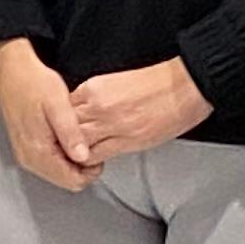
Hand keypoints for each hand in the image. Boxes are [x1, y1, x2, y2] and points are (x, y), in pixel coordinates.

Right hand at [0, 36, 99, 190]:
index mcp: (38, 150)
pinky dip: (62, 155)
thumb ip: (71, 133)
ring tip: (76, 136)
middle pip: (66, 180)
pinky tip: (65, 136)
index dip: (91, 170)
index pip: (72, 181)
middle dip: (82, 166)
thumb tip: (84, 157)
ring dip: (72, 160)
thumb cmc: (33, 83)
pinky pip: (49, 164)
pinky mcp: (25, 148)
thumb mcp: (58, 104)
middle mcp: (29, 158)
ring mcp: (25, 155)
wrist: (10, 72)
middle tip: (88, 141)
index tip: (97, 151)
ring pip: (58, 174)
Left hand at [68, 57, 211, 165]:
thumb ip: (93, 98)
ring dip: (73, 151)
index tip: (61, 129)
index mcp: (93, 88)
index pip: (62, 108)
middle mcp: (97, 106)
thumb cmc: (156, 84)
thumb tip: (80, 112)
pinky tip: (90, 161)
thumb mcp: (114, 83)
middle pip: (64, 126)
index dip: (60, 121)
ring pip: (75, 143)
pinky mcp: (125, 141)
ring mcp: (110, 124)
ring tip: (72, 156)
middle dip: (60, 138)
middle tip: (60, 147)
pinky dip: (88, 160)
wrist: (184, 88)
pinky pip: (95, 155)